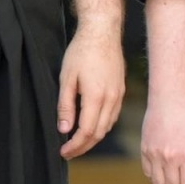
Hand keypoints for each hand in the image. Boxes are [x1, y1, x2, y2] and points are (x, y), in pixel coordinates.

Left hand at [57, 26, 124, 158]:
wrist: (102, 31)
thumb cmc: (82, 51)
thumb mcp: (66, 78)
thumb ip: (65, 106)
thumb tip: (64, 130)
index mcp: (96, 97)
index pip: (86, 132)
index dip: (74, 146)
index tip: (63, 152)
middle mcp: (111, 98)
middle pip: (99, 133)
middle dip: (83, 146)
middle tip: (68, 153)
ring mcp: (119, 94)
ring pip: (108, 126)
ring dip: (93, 138)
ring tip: (78, 142)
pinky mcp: (121, 89)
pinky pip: (113, 115)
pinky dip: (102, 126)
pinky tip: (92, 125)